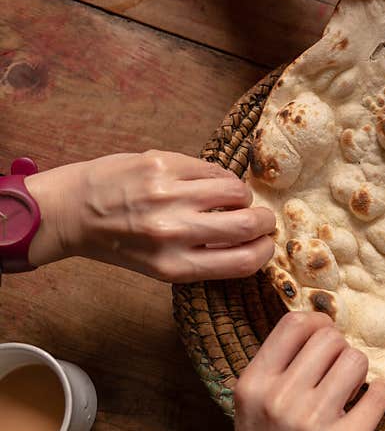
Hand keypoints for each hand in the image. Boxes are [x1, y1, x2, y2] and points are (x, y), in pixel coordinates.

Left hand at [25, 150, 274, 281]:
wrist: (72, 210)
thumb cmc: (118, 242)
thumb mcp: (160, 266)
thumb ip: (203, 258)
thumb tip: (252, 242)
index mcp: (174, 266)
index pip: (244, 262)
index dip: (265, 251)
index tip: (265, 244)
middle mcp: (172, 232)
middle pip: (248, 225)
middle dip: (264, 221)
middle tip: (260, 218)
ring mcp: (167, 194)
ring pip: (236, 190)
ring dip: (243, 196)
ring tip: (232, 198)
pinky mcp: (162, 164)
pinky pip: (213, 169)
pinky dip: (219, 177)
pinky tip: (209, 182)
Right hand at [232, 312, 384, 430]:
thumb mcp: (253, 404)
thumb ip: (277, 366)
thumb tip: (320, 323)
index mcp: (254, 384)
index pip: (294, 324)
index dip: (317, 321)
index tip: (325, 332)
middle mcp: (280, 400)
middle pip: (330, 338)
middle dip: (339, 349)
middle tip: (336, 368)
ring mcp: (313, 423)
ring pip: (356, 360)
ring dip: (358, 371)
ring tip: (349, 387)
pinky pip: (378, 395)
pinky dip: (378, 394)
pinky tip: (366, 402)